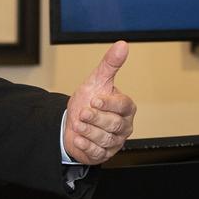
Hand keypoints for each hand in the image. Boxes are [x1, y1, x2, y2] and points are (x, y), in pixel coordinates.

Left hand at [64, 41, 135, 164]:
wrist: (72, 122)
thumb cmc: (88, 100)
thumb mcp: (97, 80)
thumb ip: (110, 63)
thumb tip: (122, 44)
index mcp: (126, 107)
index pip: (124, 106)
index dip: (109, 103)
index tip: (94, 99)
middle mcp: (124, 125)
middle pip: (114, 124)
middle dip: (96, 118)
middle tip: (83, 113)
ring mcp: (115, 141)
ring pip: (105, 138)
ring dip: (88, 131)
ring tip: (78, 124)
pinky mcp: (104, 154)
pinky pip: (98, 152)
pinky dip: (86, 145)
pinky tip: (78, 138)